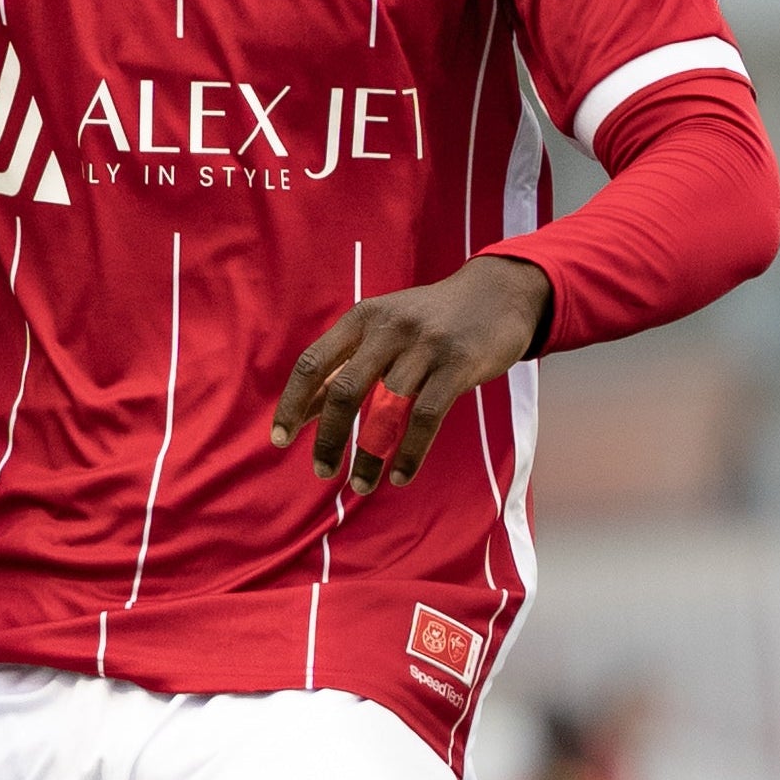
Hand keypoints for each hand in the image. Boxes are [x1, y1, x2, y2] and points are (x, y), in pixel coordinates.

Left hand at [271, 254, 552, 493]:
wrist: (499, 294)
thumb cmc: (429, 321)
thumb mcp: (382, 331)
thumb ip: (344, 367)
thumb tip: (303, 412)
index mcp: (361, 319)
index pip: (313, 363)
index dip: (293, 404)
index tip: (280, 440)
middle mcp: (388, 328)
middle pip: (344, 390)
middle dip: (330, 437)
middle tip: (322, 471)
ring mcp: (425, 346)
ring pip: (386, 409)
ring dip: (369, 454)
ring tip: (361, 485)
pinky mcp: (458, 365)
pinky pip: (426, 417)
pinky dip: (409, 452)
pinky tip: (399, 476)